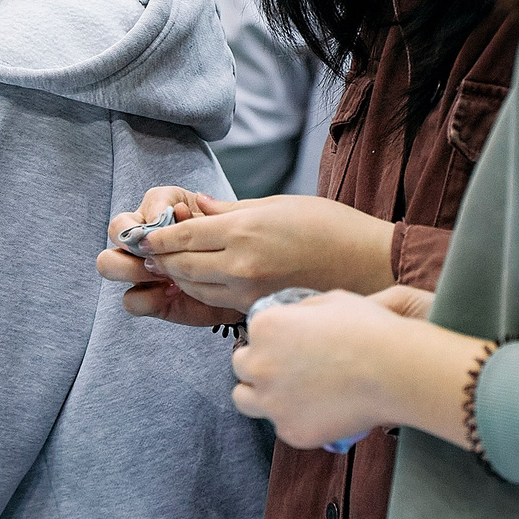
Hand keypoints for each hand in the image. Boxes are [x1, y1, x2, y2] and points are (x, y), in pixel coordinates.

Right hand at [99, 188, 239, 327]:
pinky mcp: (148, 298)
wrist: (249, 275)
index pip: (132, 209)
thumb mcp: (223, 219)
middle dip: (130, 242)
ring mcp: (141, 269)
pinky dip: (148, 298)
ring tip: (164, 274)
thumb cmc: (231, 240)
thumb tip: (180, 212)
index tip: (167, 225)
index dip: (144, 220)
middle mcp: (142, 239)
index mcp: (155, 212)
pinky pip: (130, 300)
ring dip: (134, 269)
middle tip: (156, 253)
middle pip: (113, 232)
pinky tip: (174, 293)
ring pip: (109, 264)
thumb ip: (203, 213)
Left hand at [109, 194, 397, 318]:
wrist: (374, 266)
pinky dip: (204, 295)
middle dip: (161, 260)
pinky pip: (219, 306)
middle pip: (181, 268)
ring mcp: (251, 295)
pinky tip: (204, 284)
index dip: (157, 238)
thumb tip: (195, 209)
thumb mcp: (278, 205)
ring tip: (172, 267)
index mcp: (244, 232)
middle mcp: (241, 267)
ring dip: (179, 279)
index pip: (181, 237)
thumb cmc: (332, 227)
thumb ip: (230, 211)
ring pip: (196, 291)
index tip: (144, 236)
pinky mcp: (263, 314)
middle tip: (150, 254)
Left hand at [230, 288, 489, 451]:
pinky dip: (297, 420)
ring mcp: (272, 401)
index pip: (252, 336)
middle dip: (261, 367)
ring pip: (245, 400)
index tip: (291, 347)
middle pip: (241, 367)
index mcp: (265, 327)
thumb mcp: (332, 301)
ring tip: (288, 395)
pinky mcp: (291, 431)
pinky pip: (282, 426)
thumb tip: (294, 319)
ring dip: (261, 396)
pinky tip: (321, 412)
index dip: (271, 341)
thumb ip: (301, 311)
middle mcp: (259, 364)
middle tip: (288, 371)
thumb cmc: (369, 329)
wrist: (395, 371)